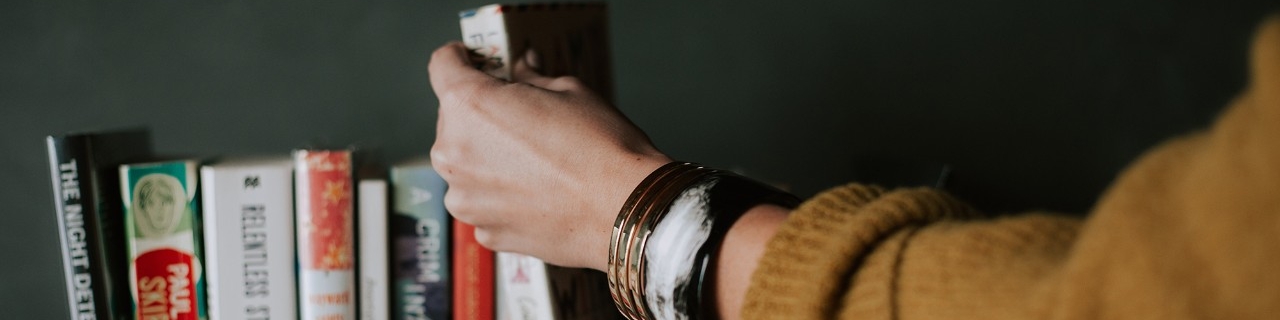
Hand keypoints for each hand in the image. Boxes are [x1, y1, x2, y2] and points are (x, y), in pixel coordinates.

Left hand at [428, 42, 671, 269]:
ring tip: (535, 163)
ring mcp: (465, 198)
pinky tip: (539, 193)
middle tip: (522, 118)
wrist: (625, 210)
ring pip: (466, 165)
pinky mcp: (484, 230)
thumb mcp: (569, 91)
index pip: (443, 66)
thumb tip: (523, 69)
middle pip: (454, 119)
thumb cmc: (601, 148)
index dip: (460, 58)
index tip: (473, 61)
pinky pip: (484, 202)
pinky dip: (502, 195)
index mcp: (470, 105)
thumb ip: (532, 79)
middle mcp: (454, 153)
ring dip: (488, 159)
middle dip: (482, 114)